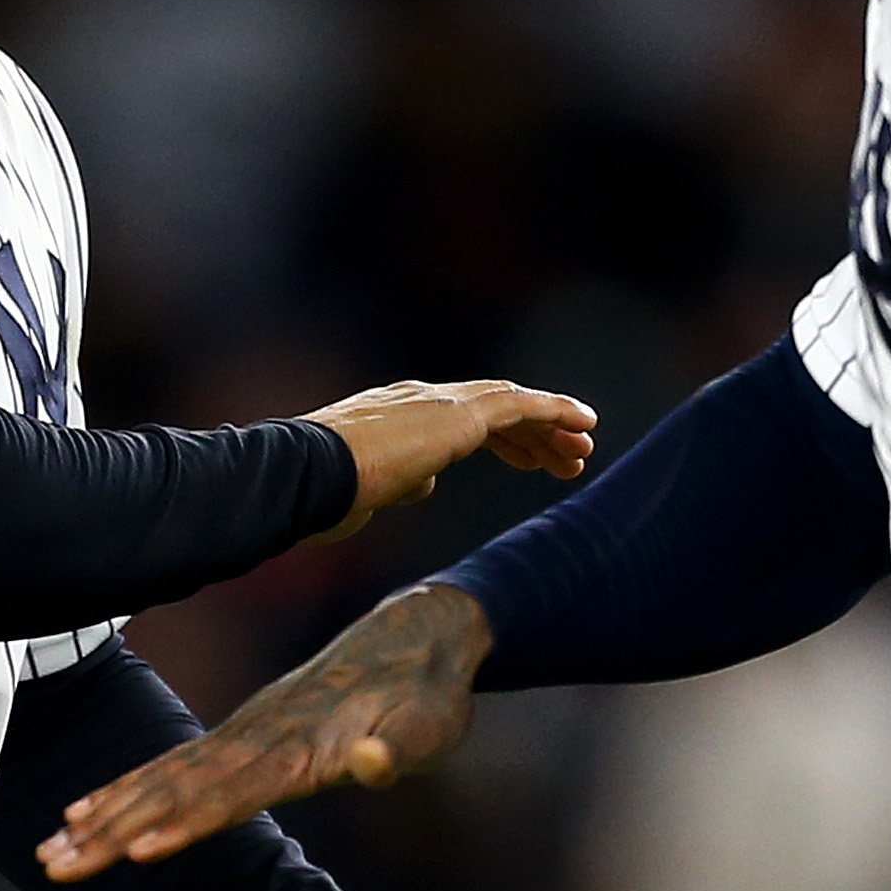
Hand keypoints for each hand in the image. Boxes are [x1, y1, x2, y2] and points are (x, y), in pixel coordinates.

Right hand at [37, 584, 493, 881]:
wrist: (416, 635)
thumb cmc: (426, 694)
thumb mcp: (429, 727)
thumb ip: (397, 749)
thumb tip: (369, 762)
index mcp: (300, 747)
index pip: (232, 793)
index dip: (186, 824)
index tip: (136, 851)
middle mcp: (258, 738)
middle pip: (175, 790)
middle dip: (114, 830)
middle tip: (56, 864)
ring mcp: (244, 732)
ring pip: (162, 779)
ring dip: (105, 815)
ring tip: (50, 851)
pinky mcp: (242, 733)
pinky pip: (173, 766)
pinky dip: (128, 788)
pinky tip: (87, 810)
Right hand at [301, 380, 594, 541]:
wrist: (306, 476)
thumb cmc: (320, 493)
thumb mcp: (368, 490)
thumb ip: (400, 482)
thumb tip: (428, 483)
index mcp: (394, 413)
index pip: (460, 418)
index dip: (503, 438)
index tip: (532, 459)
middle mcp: (420, 398)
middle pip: (492, 407)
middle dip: (533, 432)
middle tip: (568, 458)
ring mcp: (438, 401)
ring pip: (511, 404)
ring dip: (550, 427)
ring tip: (582, 452)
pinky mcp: (459, 415)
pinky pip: (520, 405)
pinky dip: (555, 411)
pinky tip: (584, 424)